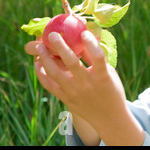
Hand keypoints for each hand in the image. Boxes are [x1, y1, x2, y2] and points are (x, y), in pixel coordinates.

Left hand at [25, 30, 142, 143]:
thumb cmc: (111, 90)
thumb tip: (86, 36)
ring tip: (40, 47)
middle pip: (71, 62)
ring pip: (55, 73)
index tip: (84, 32)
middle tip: (53, 34)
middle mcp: (88, 84)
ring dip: (45, 58)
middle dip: (60, 46)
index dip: (90, 42)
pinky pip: (49, 85)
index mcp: (102, 76)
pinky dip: (41, 73)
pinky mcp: (66, 99)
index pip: (97, 56)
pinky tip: (38, 63)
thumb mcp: (109, 73)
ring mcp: (75, 92)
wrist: (109, 116)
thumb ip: (96, 58)